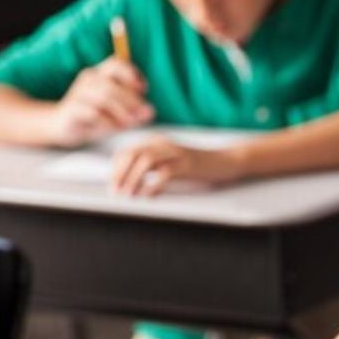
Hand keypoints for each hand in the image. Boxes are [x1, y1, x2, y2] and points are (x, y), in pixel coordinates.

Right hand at [49, 57, 153, 146]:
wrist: (61, 126)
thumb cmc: (95, 116)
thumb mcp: (117, 111)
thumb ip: (133, 110)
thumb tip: (150, 113)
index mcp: (101, 74)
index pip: (117, 64)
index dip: (133, 74)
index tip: (144, 90)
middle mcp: (89, 80)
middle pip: (113, 83)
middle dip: (133, 100)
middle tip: (146, 115)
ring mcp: (78, 93)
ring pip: (103, 96)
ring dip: (122, 110)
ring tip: (132, 123)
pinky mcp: (71, 110)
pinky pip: (92, 112)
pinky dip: (107, 121)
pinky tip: (114, 128)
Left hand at [111, 137, 242, 195]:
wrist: (226, 162)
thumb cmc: (198, 167)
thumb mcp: (171, 162)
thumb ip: (153, 167)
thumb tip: (129, 182)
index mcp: (156, 142)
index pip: (127, 151)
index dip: (116, 169)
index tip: (112, 185)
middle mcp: (164, 144)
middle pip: (133, 154)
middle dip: (119, 174)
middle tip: (115, 192)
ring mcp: (176, 153)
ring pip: (145, 161)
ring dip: (133, 179)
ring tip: (128, 195)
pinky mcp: (187, 164)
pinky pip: (164, 173)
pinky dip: (152, 186)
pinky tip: (147, 196)